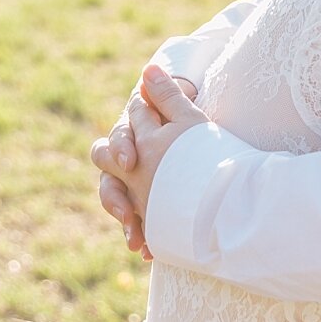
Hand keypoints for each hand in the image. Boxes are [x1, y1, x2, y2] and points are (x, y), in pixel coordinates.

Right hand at [92, 65, 209, 246]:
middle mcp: (128, 161)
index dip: (120, 149)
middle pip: (108, 178)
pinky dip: (141, 236)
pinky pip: (137, 224)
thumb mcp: (187, 112)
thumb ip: (168, 95)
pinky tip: (149, 252)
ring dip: (125, 222)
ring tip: (136, 241)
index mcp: (134, 135)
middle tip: (129, 212)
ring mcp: (135, 185)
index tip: (131, 161)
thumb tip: (151, 69)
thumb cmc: (196, 125)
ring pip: (117, 204)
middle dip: (113, 195)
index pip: (116, 142)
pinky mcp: (147, 205)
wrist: (212, 147)